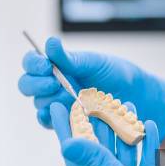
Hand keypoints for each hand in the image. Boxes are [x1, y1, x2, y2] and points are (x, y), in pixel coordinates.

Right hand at [18, 37, 164, 140]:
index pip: (32, 62)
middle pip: (27, 85)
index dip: (33, 63)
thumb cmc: (116, 75)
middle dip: (36, 83)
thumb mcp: (95, 63)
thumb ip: (71, 58)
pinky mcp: (66, 122)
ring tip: (69, 97)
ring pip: (38, 103)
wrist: (137, 97)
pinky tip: (60, 114)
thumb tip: (50, 42)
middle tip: (54, 82)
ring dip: (48, 99)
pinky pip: (48, 122)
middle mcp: (52, 85)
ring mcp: (58, 105)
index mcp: (57, 66)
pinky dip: (50, 118)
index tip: (46, 64)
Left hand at [49, 102, 164, 165]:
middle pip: (97, 151)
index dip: (67, 129)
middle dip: (99, 124)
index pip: (73, 156)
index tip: (59, 105)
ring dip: (123, 131)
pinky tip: (147, 125)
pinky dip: (144, 145)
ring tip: (126, 105)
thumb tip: (66, 142)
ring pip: (121, 154)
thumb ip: (95, 160)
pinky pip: (141, 163)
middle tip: (97, 97)